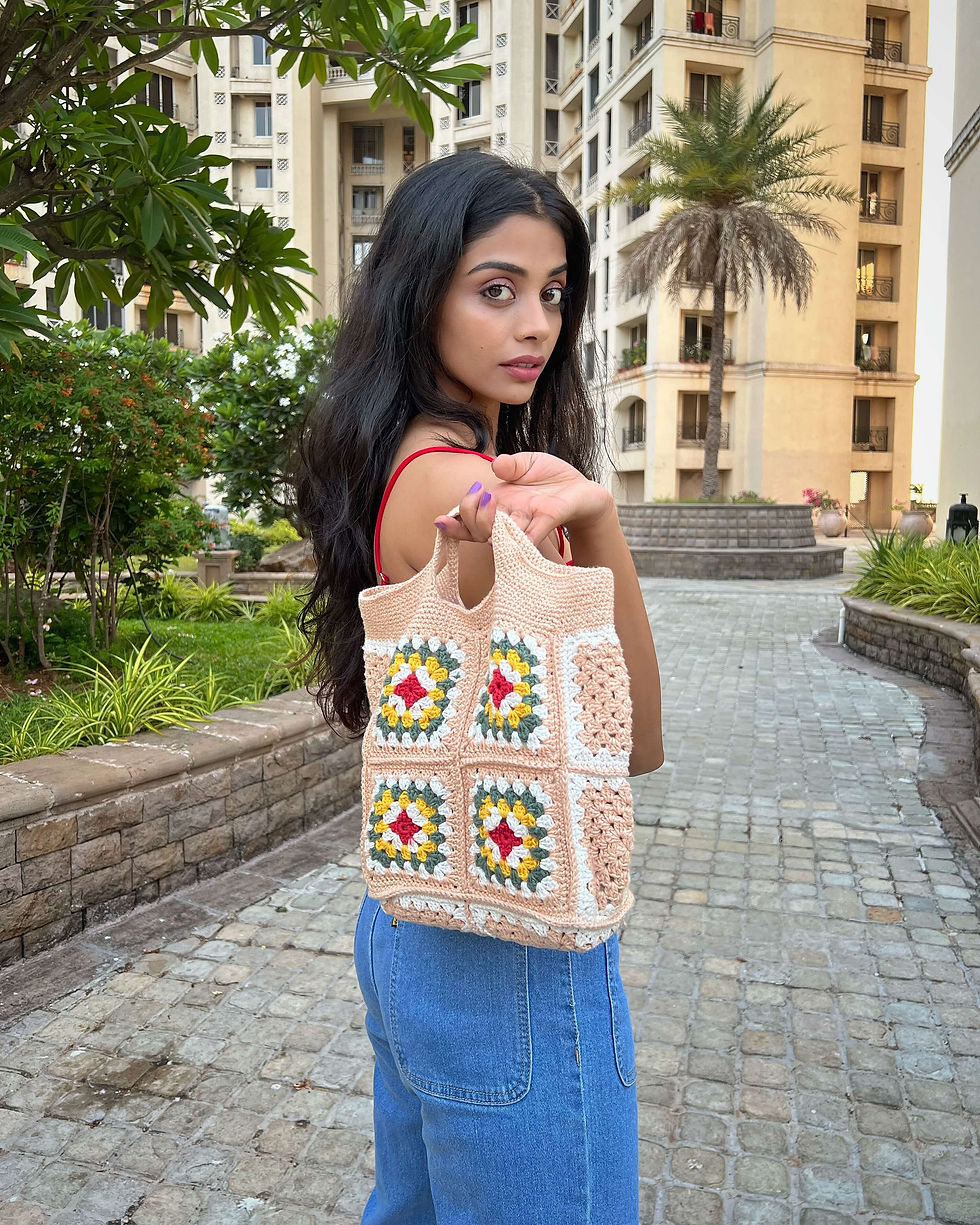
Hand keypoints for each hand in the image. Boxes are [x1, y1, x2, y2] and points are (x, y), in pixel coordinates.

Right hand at [434, 451, 614, 545]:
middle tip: (479, 492)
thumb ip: (510, 464)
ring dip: (488, 524)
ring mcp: (527, 521)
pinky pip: (530, 535)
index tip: (441, 521)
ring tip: (488, 500)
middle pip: (479, 529)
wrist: (583, 488)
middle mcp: (509, 517)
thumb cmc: (553, 479)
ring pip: (499, 534)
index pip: (470, 520)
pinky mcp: (548, 520)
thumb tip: (495, 466)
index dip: (454, 524)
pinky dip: (517, 537)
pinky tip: (505, 534)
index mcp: (499, 503)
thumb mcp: (528, 462)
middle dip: (469, 514)